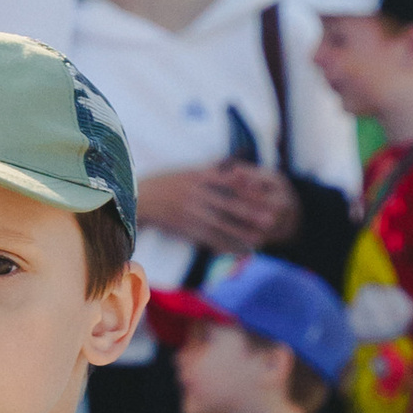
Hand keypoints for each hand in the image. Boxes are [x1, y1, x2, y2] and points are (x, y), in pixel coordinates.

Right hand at [135, 163, 301, 252]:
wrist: (138, 200)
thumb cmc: (164, 183)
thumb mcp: (187, 170)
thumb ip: (212, 167)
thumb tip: (234, 162)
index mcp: (199, 177)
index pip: (229, 181)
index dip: (249, 187)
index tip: (266, 190)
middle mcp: (197, 194)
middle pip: (230, 204)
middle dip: (253, 212)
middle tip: (274, 218)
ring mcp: (192, 213)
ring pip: (223, 225)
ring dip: (244, 233)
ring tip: (262, 238)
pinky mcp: (187, 229)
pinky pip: (210, 239)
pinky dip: (227, 245)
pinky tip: (241, 250)